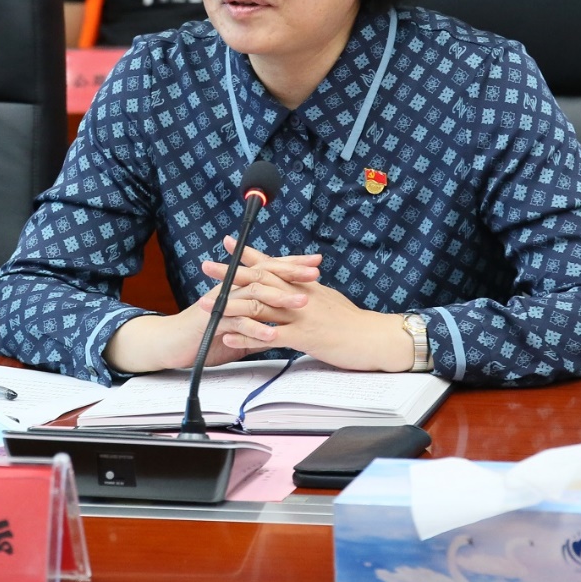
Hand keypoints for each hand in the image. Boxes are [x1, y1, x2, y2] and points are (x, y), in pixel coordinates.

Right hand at [103, 248, 319, 373]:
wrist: (172, 343)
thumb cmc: (205, 335)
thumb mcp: (239, 331)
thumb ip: (260, 328)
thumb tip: (284, 332)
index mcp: (239, 288)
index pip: (268, 270)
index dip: (292, 265)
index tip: (316, 263)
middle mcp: (231, 289)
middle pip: (264, 275)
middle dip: (291, 273)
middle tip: (315, 274)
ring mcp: (222, 304)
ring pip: (254, 295)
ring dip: (279, 298)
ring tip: (302, 301)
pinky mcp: (212, 322)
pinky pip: (237, 323)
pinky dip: (255, 329)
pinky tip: (271, 335)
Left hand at [199, 236, 413, 372]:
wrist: (375, 337)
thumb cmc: (355, 322)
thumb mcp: (330, 299)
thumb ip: (311, 290)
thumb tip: (300, 282)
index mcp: (305, 285)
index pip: (273, 264)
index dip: (249, 254)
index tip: (228, 244)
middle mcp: (300, 295)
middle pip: (260, 279)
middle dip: (230, 273)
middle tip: (206, 266)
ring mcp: (301, 315)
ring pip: (259, 306)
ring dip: (230, 304)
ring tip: (206, 304)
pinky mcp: (304, 337)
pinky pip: (270, 336)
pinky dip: (247, 336)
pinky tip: (228, 336)